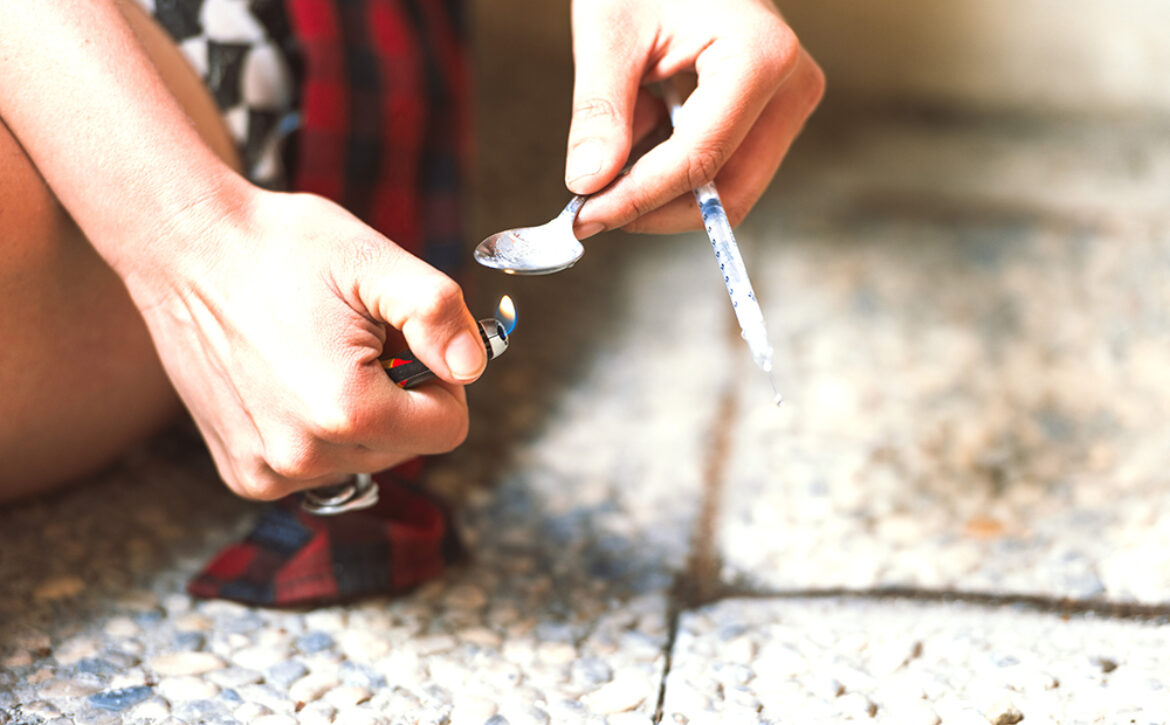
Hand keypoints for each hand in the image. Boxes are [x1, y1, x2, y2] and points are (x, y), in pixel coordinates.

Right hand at [123, 187, 486, 499]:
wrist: (186, 249)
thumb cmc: (282, 248)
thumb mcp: (375, 262)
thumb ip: (439, 314)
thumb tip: (472, 366)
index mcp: (348, 411)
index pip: (448, 429)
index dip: (441, 379)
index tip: (404, 340)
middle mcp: (304, 457)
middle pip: (406, 447)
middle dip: (399, 395)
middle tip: (357, 340)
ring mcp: (268, 472)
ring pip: (363, 459)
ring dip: (358, 414)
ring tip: (318, 355)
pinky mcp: (243, 474)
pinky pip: (316, 466)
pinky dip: (316, 430)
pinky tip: (287, 380)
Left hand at [565, 0, 823, 236]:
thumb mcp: (609, 32)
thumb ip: (599, 111)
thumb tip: (588, 184)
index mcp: (760, 56)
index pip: (699, 160)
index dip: (638, 199)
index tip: (584, 218)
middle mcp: (790, 85)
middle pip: (728, 192)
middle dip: (656, 210)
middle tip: (593, 211)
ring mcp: (788, 102)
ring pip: (729, 189)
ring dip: (664, 193)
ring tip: (610, 166)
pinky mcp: (773, 114)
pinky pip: (728, 168)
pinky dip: (674, 174)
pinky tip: (636, 147)